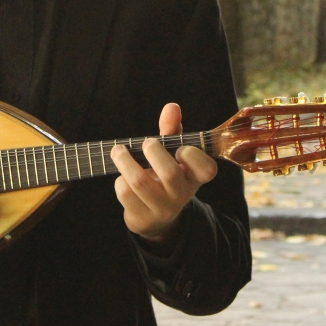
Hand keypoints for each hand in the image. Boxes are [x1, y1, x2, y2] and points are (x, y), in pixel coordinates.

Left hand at [110, 103, 218, 243]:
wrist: (154, 216)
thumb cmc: (164, 174)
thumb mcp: (172, 154)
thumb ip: (172, 130)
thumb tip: (172, 107)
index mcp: (195, 177)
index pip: (206, 169)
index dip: (193, 156)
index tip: (179, 148)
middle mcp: (182, 195)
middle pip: (169, 173)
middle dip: (153, 152)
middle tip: (146, 142)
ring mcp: (162, 208)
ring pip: (140, 182)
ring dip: (125, 161)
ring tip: (118, 150)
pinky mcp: (142, 218)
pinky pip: (125, 193)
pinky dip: (120, 180)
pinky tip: (122, 176)